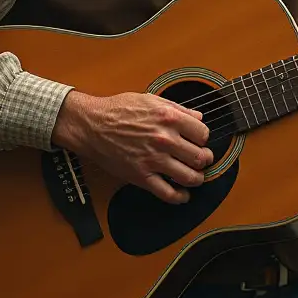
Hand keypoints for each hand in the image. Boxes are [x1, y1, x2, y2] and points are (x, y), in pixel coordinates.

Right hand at [52, 90, 212, 203]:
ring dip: (198, 179)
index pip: (203, 133)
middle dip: (206, 159)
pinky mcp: (141, 176)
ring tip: (196, 177)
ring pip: (189, 177)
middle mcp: (165, 139)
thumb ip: (178, 109)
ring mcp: (154, 160)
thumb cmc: (119, 109)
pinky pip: (167, 193)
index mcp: (169, 118)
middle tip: (203, 160)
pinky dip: (180, 197)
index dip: (203, 138)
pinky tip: (183, 195)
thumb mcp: (151, 99)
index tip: (199, 141)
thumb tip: (198, 117)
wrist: (92, 125)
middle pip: (200, 157)